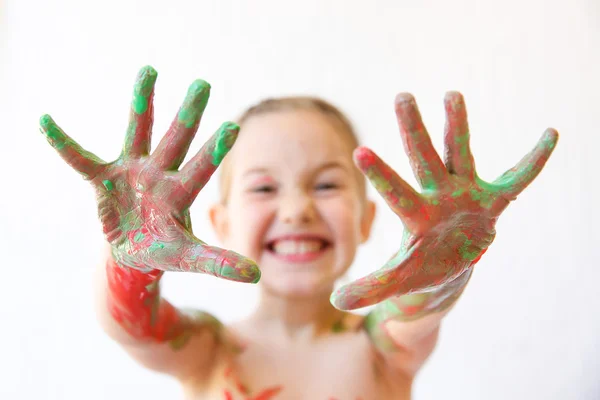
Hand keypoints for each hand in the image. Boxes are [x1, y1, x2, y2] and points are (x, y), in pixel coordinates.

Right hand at [40, 66, 259, 282]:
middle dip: (187, 114)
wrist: (134, 250)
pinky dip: (64, 144)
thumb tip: (255, 275)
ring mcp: (132, 171)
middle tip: (203, 84)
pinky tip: (46, 122)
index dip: (214, 151)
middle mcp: (159, 175)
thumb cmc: (165, 249)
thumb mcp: (189, 258)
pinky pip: (81, 158)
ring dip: (142, 102)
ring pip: (138, 131)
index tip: (234, 127)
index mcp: (180, 194)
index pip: (199, 169)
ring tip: (150, 70)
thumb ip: (219, 262)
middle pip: (176, 140)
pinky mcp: (104, 178)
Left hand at [332, 92, 557, 309]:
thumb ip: (370, 288)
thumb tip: (336, 299)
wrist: (446, 268)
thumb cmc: (418, 271)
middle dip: (414, 129)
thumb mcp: (398, 281)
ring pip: (459, 153)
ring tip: (450, 94)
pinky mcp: (489, 202)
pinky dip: (534, 162)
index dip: (380, 174)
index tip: (359, 150)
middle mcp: (437, 197)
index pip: (396, 192)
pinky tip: (551, 134)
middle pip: (424, 158)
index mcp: (416, 216)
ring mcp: (463, 195)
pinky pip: (517, 179)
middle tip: (402, 96)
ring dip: (458, 125)